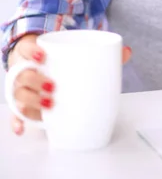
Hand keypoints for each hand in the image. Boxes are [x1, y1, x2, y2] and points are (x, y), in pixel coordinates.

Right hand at [8, 34, 131, 135]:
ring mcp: (22, 87)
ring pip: (19, 94)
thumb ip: (98, 51)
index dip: (32, 52)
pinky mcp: (23, 103)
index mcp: (34, 52)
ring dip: (32, 100)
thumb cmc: (57, 58)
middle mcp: (24, 69)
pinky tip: (22, 130)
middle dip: (36, 81)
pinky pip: (16, 114)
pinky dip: (17, 122)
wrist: (37, 61)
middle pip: (23, 75)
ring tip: (50, 103)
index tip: (43, 56)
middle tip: (54, 85)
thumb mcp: (71, 50)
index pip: (26, 49)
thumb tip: (127, 51)